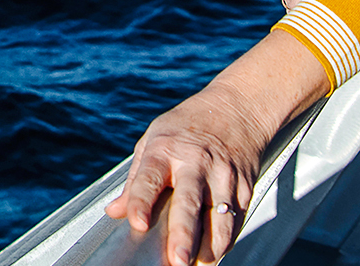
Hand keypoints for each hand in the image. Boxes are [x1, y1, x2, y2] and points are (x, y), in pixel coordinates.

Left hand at [106, 32, 326, 265]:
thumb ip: (135, 181)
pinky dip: (227, 240)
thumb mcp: (152, 141)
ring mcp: (223, 176)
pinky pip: (236, 219)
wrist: (237, 109)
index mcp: (164, 149)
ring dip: (211, 245)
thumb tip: (114, 212)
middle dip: (184, 234)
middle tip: (177, 260)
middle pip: (190, 202)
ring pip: (220, 216)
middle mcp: (195, 163)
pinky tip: (216, 254)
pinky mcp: (245, 187)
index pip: (149, 178)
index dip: (141, 201)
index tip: (136, 222)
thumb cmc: (186, 128)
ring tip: (200, 265)